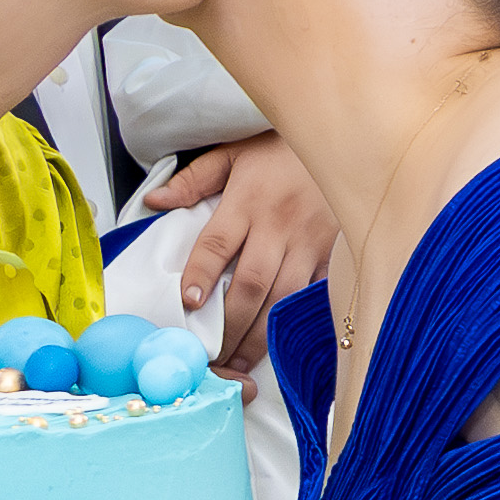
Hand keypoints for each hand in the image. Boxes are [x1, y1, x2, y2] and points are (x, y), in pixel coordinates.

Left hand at [147, 136, 337, 368]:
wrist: (345, 140)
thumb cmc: (283, 149)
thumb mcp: (233, 153)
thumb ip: (193, 180)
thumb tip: (154, 202)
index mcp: (249, 199)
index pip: (217, 243)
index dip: (200, 274)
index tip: (188, 302)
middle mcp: (280, 224)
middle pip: (251, 283)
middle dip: (230, 324)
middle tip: (212, 352)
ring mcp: (311, 242)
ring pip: (284, 298)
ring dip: (261, 334)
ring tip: (241, 360)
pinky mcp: (335, 253)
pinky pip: (315, 294)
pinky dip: (298, 321)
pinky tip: (284, 343)